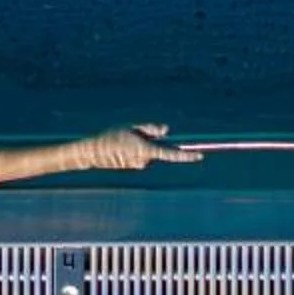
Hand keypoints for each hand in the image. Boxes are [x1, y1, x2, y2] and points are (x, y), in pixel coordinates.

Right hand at [77, 122, 199, 170]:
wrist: (94, 153)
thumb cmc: (112, 137)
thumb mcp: (132, 127)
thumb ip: (151, 130)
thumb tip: (167, 131)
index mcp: (146, 150)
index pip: (172, 154)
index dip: (187, 156)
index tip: (200, 156)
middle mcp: (145, 161)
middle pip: (157, 150)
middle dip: (151, 142)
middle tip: (133, 134)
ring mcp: (138, 165)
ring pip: (148, 154)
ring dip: (141, 146)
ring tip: (124, 140)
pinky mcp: (133, 167)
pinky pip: (140, 157)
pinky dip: (135, 151)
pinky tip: (121, 148)